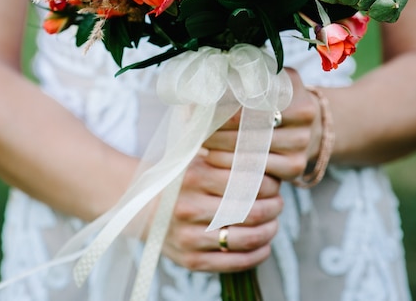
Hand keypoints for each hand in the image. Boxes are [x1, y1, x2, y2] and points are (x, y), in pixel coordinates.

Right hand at [162, 151, 282, 271]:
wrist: (140, 206)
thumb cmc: (178, 178)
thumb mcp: (196, 158)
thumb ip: (227, 156)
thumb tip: (268, 159)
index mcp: (193, 176)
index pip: (247, 181)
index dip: (269, 183)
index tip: (275, 182)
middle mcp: (189, 207)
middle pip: (250, 211)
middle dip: (273, 207)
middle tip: (279, 201)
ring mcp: (189, 237)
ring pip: (246, 238)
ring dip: (269, 230)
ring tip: (274, 221)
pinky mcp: (190, 261)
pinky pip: (234, 262)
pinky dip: (257, 254)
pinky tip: (265, 244)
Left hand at [204, 68, 320, 182]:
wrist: (307, 124)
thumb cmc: (274, 99)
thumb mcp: (263, 81)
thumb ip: (238, 81)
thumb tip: (199, 89)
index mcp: (290, 87)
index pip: (248, 98)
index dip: (221, 105)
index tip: (199, 109)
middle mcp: (302, 114)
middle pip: (248, 125)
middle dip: (217, 128)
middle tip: (196, 129)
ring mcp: (301, 142)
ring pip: (251, 150)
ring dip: (220, 150)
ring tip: (202, 145)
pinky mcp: (296, 166)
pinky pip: (258, 172)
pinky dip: (233, 168)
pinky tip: (217, 161)